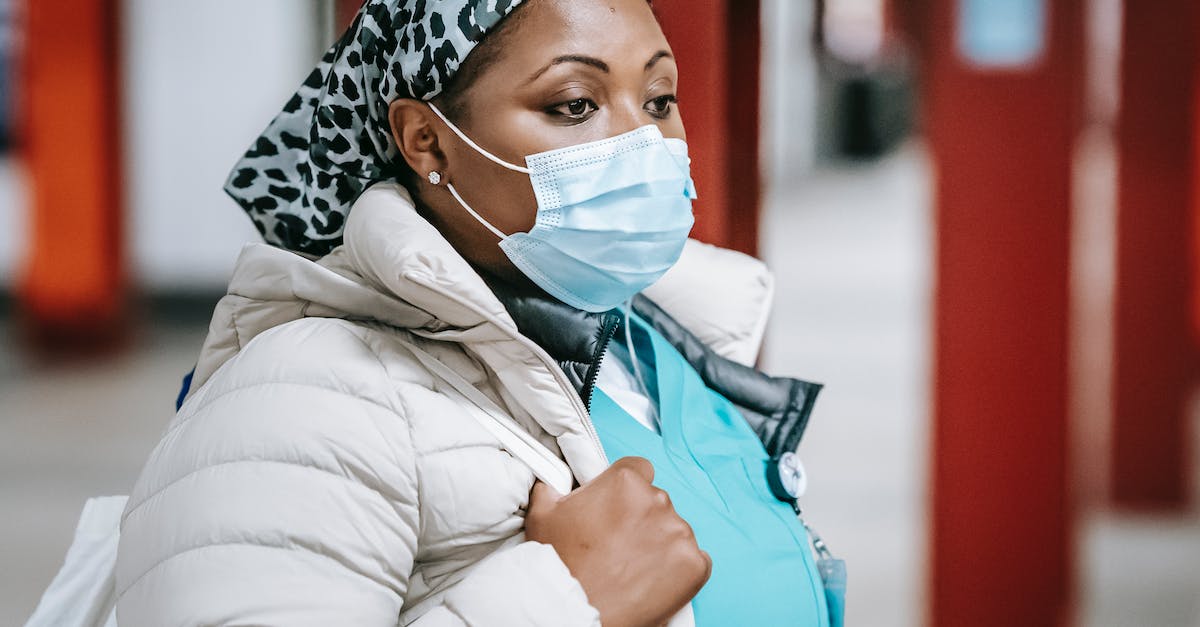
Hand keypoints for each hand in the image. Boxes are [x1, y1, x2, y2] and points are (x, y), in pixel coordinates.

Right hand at [526, 456, 710, 626]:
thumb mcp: (543, 515)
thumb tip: (551, 484)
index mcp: (625, 482)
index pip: (639, 470)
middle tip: (620, 545)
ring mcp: (678, 533)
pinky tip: (655, 580)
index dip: (628, 490)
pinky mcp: (694, 565)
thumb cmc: (558, 566)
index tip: (621, 507)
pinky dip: (681, 570)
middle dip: (642, 520)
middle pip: (657, 502)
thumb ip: (552, 489)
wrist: (573, 611)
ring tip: (634, 568)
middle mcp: (657, 501)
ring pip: (675, 531)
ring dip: (660, 545)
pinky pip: (696, 561)